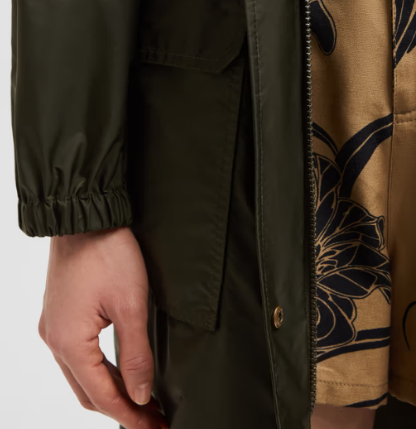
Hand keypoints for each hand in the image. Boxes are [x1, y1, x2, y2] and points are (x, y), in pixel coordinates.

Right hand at [38, 226, 166, 428]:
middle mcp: (54, 339)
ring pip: (82, 374)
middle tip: (153, 419)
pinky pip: (78, 354)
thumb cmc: (108, 253)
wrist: (86, 215)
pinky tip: (120, 370)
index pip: (102, 396)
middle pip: (88, 391)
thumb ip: (136, 355)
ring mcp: (54, 325)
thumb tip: (140, 396)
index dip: (129, 416)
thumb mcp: (131, 305)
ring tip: (142, 401)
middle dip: (121, 408)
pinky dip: (100, 369)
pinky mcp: (60, 313)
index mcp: (69, 343)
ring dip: (111, 389)